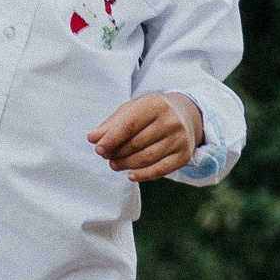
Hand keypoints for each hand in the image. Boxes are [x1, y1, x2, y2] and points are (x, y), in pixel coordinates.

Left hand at [88, 93, 202, 181]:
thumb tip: (93, 138)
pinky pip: (160, 169)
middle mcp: (171, 121)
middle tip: (106, 156)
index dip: (111, 139)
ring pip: (146, 158)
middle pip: (136, 143)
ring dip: (126, 164)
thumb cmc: (152, 112)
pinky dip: (143, 175)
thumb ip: (112, 123)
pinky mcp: (184, 155)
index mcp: (156, 104)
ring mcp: (180, 139)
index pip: (129, 125)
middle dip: (117, 152)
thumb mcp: (133, 109)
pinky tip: (130, 175)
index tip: (98, 148)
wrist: (187, 115)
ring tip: (114, 164)